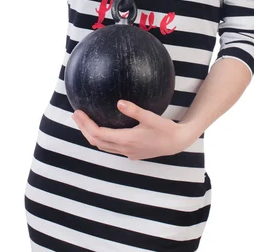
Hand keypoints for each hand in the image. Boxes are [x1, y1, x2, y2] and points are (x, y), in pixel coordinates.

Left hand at [72, 100, 193, 160]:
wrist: (178, 143)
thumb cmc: (165, 129)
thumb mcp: (151, 117)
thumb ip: (134, 110)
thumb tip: (119, 102)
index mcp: (126, 140)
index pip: (98, 134)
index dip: (86, 124)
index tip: (78, 112)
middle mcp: (124, 149)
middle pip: (96, 141)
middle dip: (84, 129)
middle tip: (75, 115)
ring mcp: (128, 153)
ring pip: (103, 146)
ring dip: (92, 135)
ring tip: (84, 122)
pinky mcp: (132, 153)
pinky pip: (112, 147)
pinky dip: (102, 139)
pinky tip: (103, 129)